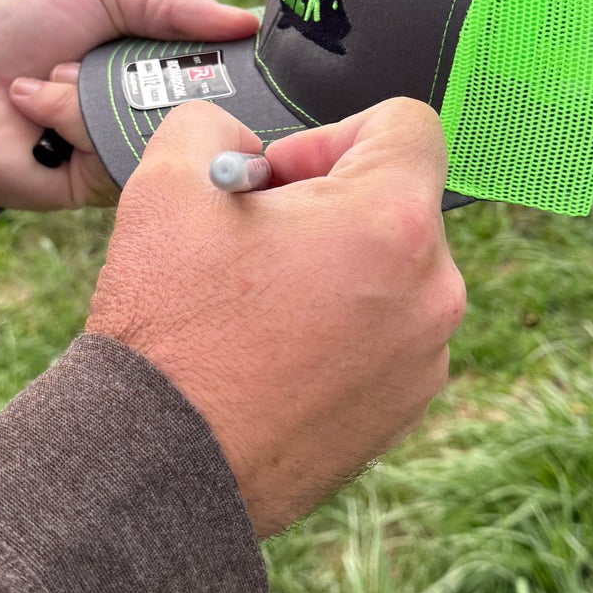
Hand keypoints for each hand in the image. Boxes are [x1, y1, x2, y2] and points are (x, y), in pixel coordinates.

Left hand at [0, 0, 257, 209]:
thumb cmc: (17, 23)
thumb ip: (172, 4)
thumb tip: (248, 22)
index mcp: (161, 60)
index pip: (226, 69)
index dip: (242, 64)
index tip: (253, 55)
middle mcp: (152, 108)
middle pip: (209, 108)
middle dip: (162, 76)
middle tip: (120, 62)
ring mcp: (126, 148)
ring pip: (160, 133)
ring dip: (99, 97)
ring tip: (53, 77)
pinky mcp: (97, 185)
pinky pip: (122, 163)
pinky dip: (79, 126)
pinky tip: (39, 110)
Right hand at [86, 97, 465, 536]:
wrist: (159, 467)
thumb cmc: (169, 329)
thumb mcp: (169, 183)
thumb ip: (214, 126)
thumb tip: (243, 146)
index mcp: (392, 223)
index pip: (407, 125)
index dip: (329, 135)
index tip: (275, 178)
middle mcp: (433, 292)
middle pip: (397, 202)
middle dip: (326, 205)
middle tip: (250, 243)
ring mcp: (424, 358)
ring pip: (392, 272)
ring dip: (334, 269)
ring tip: (255, 306)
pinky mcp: (404, 410)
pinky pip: (385, 336)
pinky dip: (339, 331)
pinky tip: (270, 355)